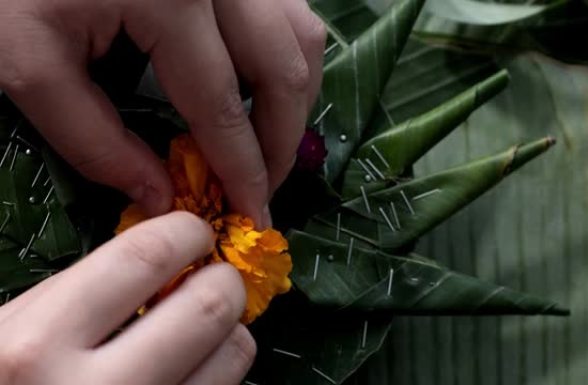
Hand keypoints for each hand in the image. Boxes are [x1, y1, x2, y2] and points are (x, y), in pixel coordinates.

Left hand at [0, 0, 326, 227]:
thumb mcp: (30, 67)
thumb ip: (93, 141)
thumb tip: (160, 198)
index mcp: (170, 1)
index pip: (222, 105)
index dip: (244, 169)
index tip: (255, 214)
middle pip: (283, 71)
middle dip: (281, 143)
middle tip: (261, 186)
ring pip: (300, 38)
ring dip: (293, 100)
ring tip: (265, 142)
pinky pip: (288, 16)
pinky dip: (288, 61)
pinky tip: (262, 89)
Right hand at [0, 212, 254, 384]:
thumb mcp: (8, 334)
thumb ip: (76, 297)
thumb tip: (157, 264)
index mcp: (37, 346)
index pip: (144, 257)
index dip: (185, 233)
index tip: (195, 233)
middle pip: (208, 307)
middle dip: (225, 281)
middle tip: (217, 280)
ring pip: (234, 356)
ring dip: (230, 331)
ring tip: (206, 332)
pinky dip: (219, 374)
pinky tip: (193, 371)